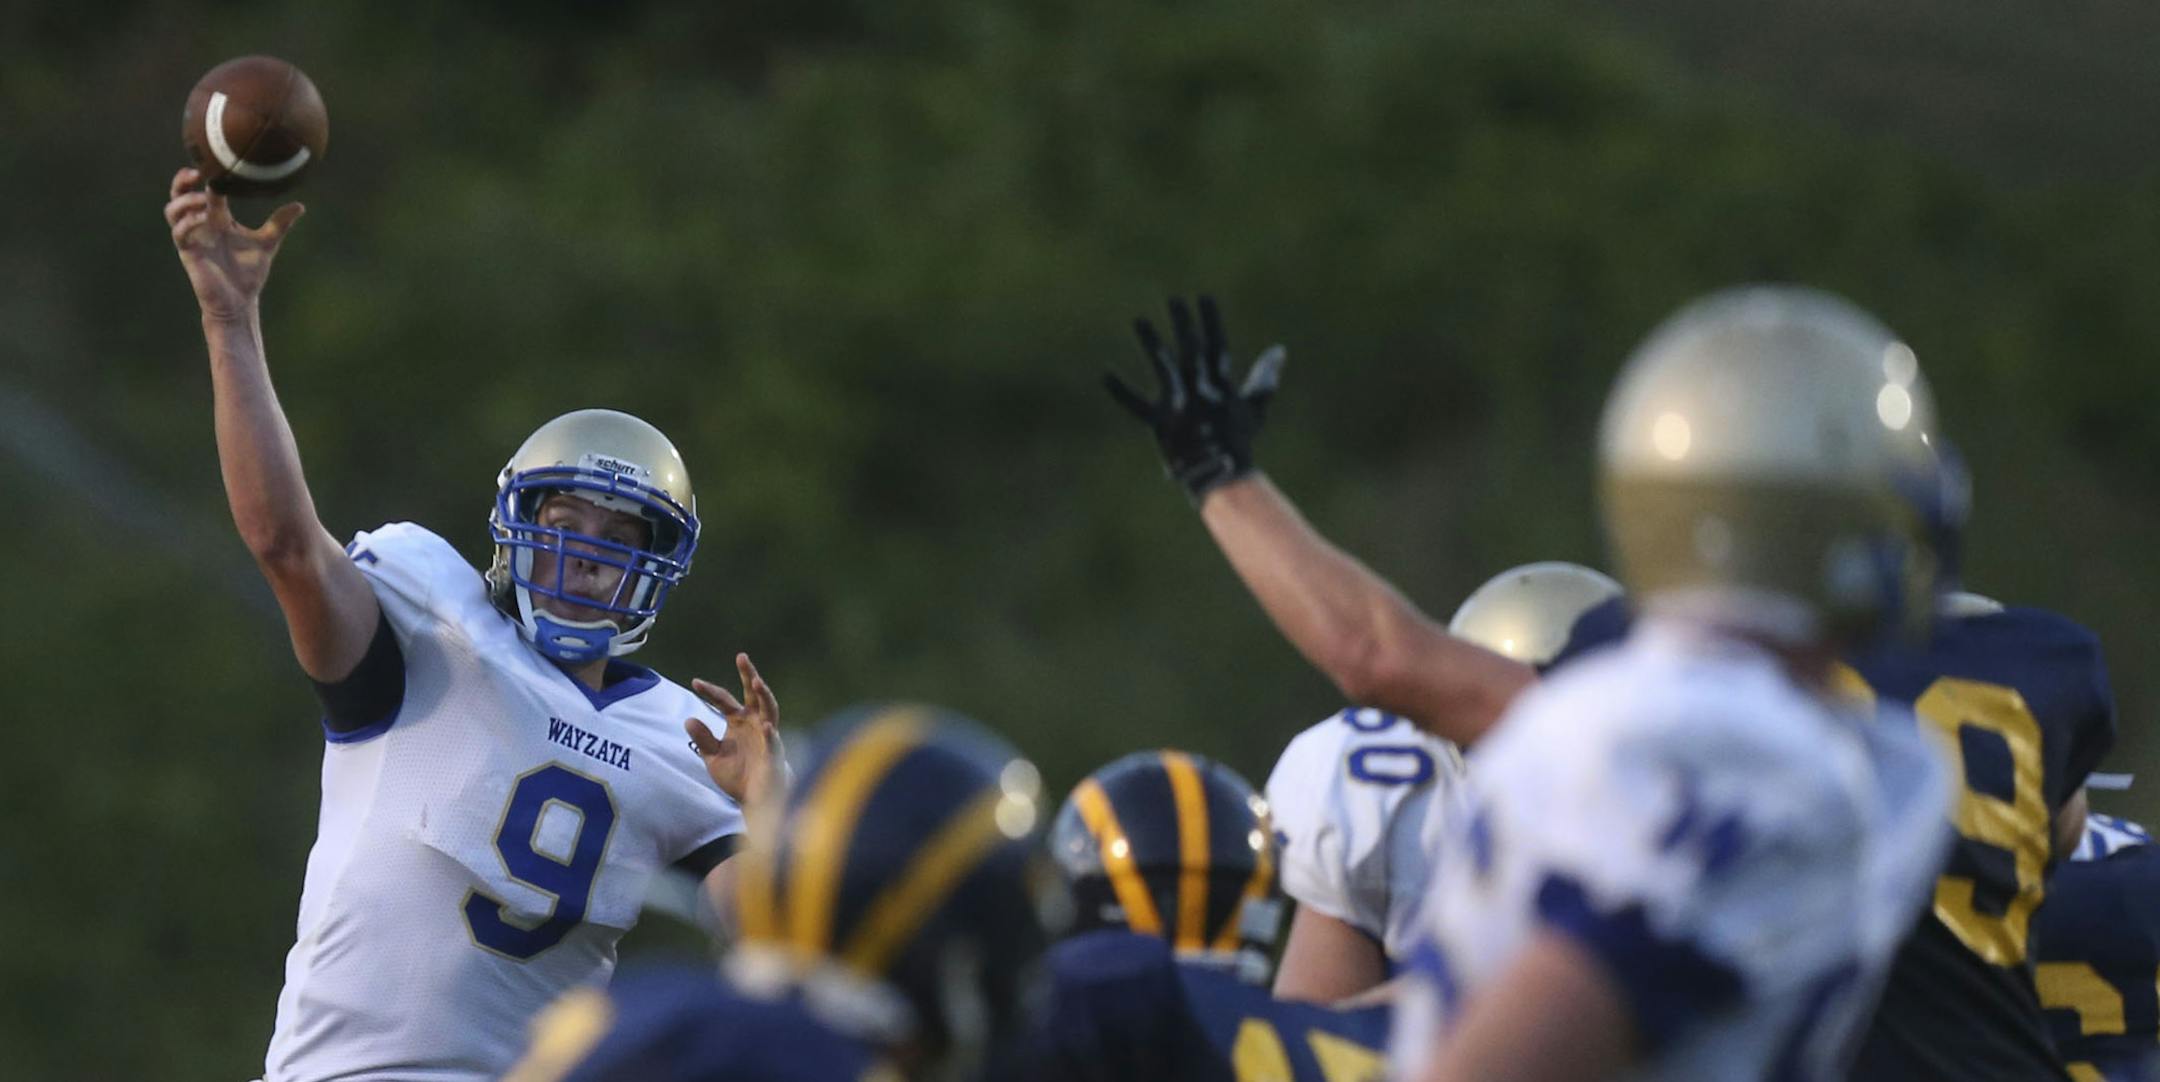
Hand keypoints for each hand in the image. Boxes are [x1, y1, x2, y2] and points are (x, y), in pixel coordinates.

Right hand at [163, 166, 305, 320]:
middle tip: (194, 172)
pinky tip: (204, 218)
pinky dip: (189, 223)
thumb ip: (280, 223)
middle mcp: (200, 225)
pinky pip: (180, 233)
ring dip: (184, 201)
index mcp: (217, 219)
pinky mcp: (189, 254)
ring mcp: (192, 238)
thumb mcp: (267, 243)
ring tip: (203, 198)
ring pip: (173, 212)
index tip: (218, 163)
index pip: (205, 191)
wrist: (241, 301)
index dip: (207, 177)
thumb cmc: (249, 273)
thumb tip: (300, 206)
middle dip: (181, 182)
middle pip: (179, 196)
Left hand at [686, 653, 784, 811]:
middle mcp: (755, 723)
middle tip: (741, 657)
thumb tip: (688, 719)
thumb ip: (702, 739)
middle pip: (753, 694)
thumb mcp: (713, 757)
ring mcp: (767, 736)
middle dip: (749, 674)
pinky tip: (767, 727)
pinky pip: (774, 742)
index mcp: (738, 721)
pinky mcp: (774, 754)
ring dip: (765, 696)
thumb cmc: (737, 775)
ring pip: (770, 710)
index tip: (695, 682)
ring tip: (757, 682)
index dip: (710, 691)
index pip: (724, 700)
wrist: (754, 800)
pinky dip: (771, 735)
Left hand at [1104, 295, 1285, 501]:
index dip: (1211, 321)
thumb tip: (1279, 350)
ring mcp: (1180, 406)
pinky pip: (1137, 405)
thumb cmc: (1237, 441)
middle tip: (1174, 300)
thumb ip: (1265, 377)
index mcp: (1222, 385)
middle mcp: (1200, 391)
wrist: (1223, 476)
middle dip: (1183, 324)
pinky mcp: (1161, 422)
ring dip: (1152, 343)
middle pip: (1192, 350)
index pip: (1218, 345)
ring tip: (1139, 321)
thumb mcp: (1255, 407)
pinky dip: (1121, 392)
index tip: (1204, 298)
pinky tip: (1106, 375)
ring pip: (1165, 367)